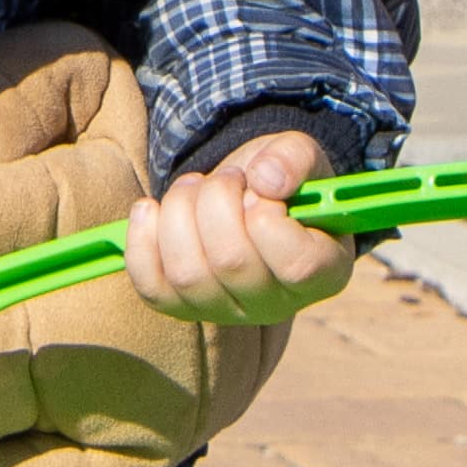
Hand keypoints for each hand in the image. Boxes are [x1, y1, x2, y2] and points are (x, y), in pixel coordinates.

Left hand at [125, 129, 352, 325]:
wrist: (242, 193)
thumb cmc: (279, 179)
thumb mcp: (298, 155)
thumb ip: (294, 159)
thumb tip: (265, 180)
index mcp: (325, 271)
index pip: (296, 264)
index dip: (269, 216)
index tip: (260, 189)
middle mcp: (278, 304)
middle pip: (232, 263)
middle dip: (217, 200)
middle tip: (226, 178)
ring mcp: (227, 312)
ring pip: (188, 275)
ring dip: (180, 212)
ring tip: (195, 187)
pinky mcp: (183, 307)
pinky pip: (152, 288)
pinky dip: (142, 241)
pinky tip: (151, 209)